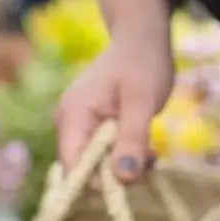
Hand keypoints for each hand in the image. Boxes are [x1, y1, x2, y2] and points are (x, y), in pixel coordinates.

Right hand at [56, 27, 173, 178]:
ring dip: (126, 164)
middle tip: (151, 156)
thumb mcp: (143, 102)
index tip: (134, 173)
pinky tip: (143, 145)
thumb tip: (124, 178)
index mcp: (73, 116)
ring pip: (97, 165)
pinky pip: (103, 155)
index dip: (100, 181)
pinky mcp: (90, 128)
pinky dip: (124, 155)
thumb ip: (133, 139)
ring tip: (151, 148)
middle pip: (85, 170)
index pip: (73, 168)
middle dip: (119, 172)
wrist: (141, 39)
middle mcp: (68, 124)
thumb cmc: (142, 63)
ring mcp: (77, 126)